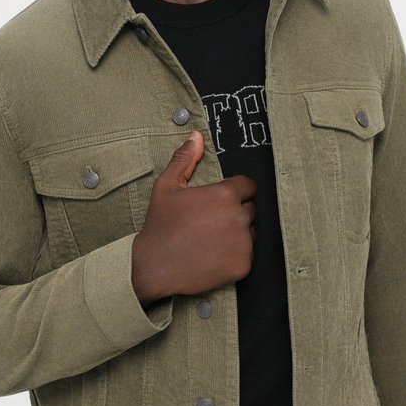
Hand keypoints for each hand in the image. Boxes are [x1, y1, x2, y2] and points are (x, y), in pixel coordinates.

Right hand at [131, 130, 257, 302]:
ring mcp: (243, 243)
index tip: (219, 202)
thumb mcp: (166, 187)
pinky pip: (247, 255)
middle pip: (251, 208)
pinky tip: (214, 256)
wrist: (155, 269)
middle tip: (211, 222)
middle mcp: (239, 217)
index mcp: (225, 194)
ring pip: (251, 232)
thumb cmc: (160, 226)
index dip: (235, 191)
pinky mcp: (244, 265)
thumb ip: (184, 159)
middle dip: (236, 212)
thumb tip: (196, 136)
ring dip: (238, 234)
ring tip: (211, 240)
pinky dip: (235, 256)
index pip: (248, 186)